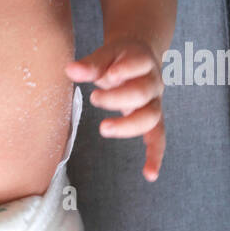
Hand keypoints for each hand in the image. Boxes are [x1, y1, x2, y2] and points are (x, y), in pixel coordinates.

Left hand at [66, 37, 165, 181]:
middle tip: (94, 98)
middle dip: (118, 98)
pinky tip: (149, 174)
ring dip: (128, 125)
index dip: (126, 69)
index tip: (110, 74)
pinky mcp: (153, 120)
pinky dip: (155, 156)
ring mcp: (154, 103)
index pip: (139, 63)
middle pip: (143, 92)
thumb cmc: (118, 60)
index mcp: (141, 61)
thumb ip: (91, 64)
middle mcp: (153, 83)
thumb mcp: (105, 56)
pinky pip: (158, 139)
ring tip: (104, 128)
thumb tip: (71, 70)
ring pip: (151, 116)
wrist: (139, 59)